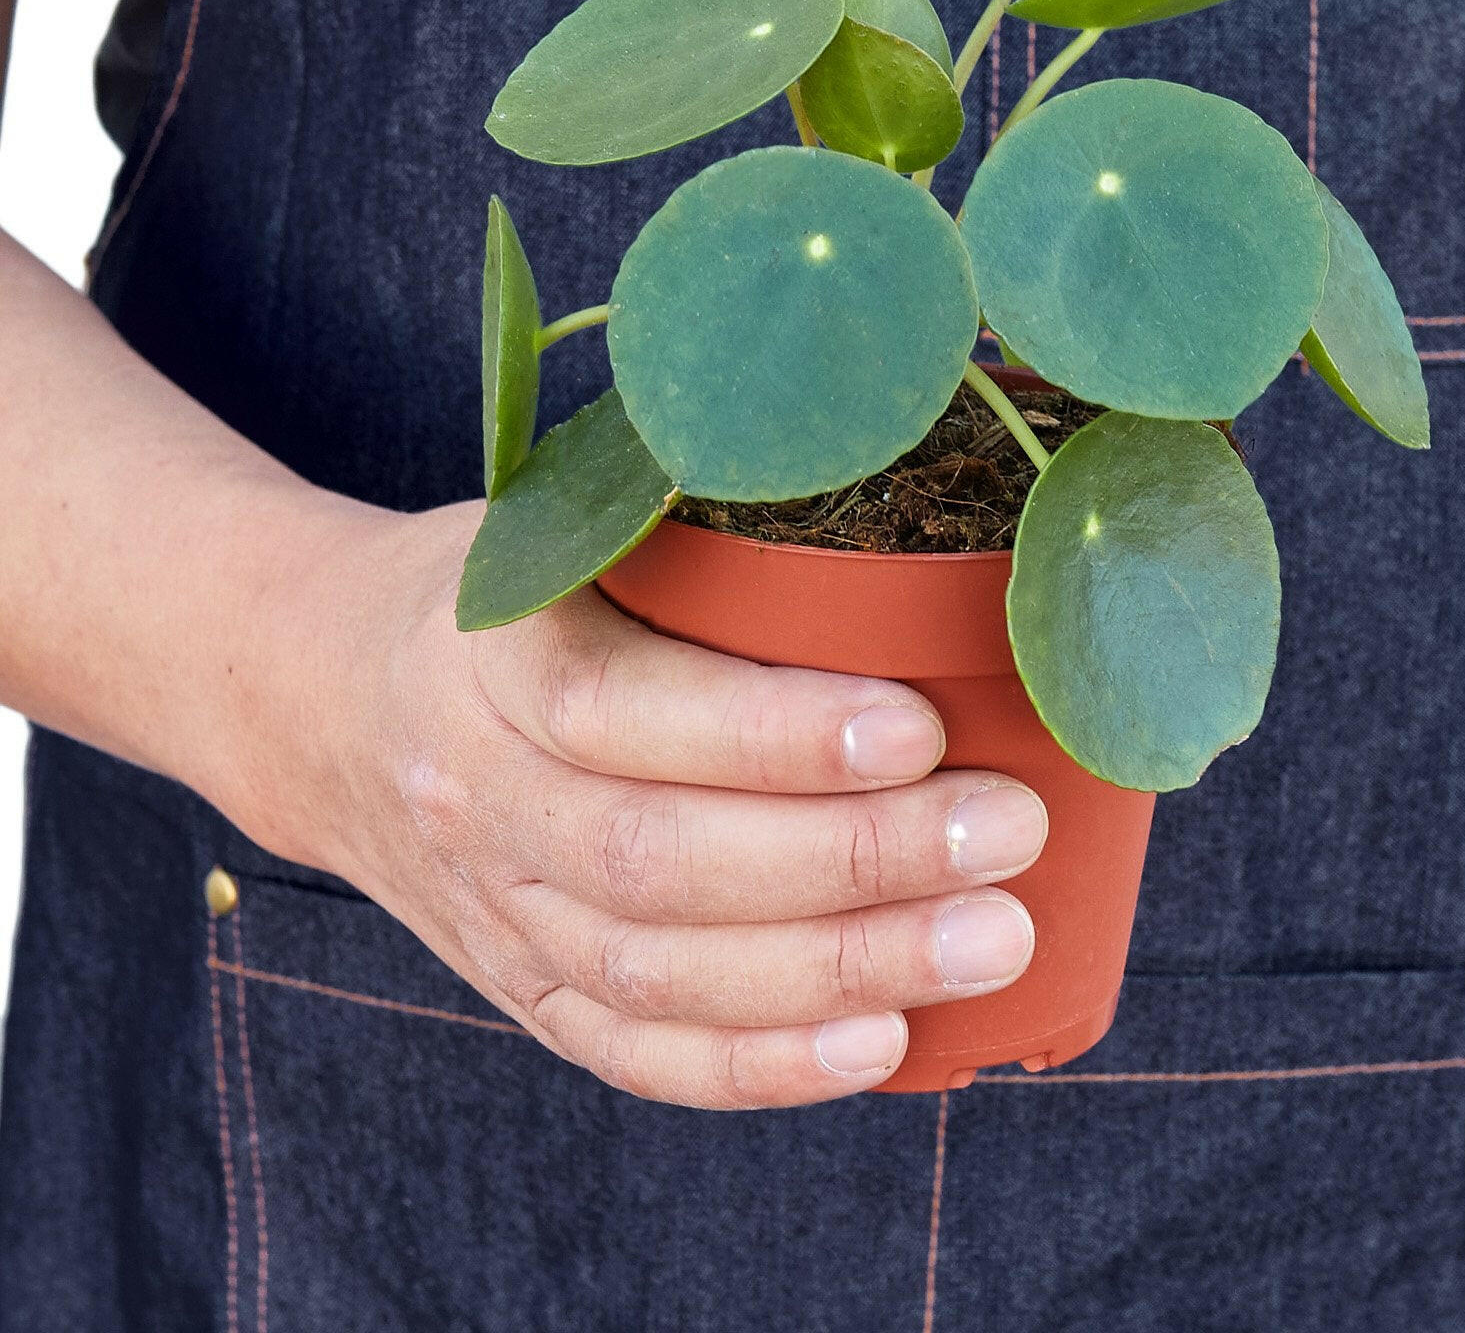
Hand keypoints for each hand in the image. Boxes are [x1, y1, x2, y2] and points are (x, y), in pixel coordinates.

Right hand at [238, 501, 1047, 1108]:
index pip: (623, 711)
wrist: (329, 696)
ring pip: (662, 972)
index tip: (920, 726)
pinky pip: (635, 1051)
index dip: (771, 733)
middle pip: (662, 859)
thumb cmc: (506, 592)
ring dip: (839, 970)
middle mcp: (480, 796)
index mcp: (488, 656)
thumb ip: (691, 532)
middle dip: (853, 860)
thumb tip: (901, 530)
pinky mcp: (520, 987)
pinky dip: (761, 1067)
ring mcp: (494, 910)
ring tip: (990, 939)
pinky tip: (882, 1047)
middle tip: (1006, 832)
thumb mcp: (566, 526)